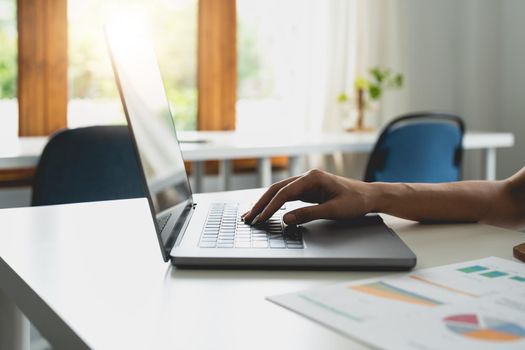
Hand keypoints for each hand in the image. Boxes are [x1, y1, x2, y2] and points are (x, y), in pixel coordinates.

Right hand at [242, 169, 375, 224]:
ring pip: (280, 192)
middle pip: (277, 189)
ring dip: (266, 203)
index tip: (260, 219)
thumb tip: (285, 219)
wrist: (370, 196)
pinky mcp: (308, 190)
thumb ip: (308, 214)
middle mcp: (307, 177)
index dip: (270, 207)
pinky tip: (267, 210)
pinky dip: (276, 204)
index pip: (284, 193)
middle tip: (248, 218)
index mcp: (312, 177)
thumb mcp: (333, 210)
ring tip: (253, 215)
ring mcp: (306, 182)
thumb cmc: (356, 201)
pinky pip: (287, 196)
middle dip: (261, 204)